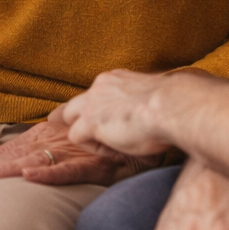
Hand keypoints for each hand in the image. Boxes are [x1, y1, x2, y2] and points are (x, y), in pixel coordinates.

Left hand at [0, 120, 144, 191]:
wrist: (153, 123)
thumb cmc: (121, 137)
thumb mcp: (85, 142)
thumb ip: (64, 148)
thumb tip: (40, 163)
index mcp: (57, 132)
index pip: (17, 148)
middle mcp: (63, 138)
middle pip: (19, 155)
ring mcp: (78, 150)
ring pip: (37, 161)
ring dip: (9, 172)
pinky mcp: (95, 163)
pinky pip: (68, 170)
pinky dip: (48, 174)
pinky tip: (29, 178)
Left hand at [54, 69, 181, 156]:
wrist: (172, 105)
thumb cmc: (174, 105)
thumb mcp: (157, 100)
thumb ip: (148, 104)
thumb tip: (156, 116)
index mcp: (118, 79)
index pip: (98, 92)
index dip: (95, 105)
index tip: (98, 113)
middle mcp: (102, 86)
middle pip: (76, 102)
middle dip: (68, 114)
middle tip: (53, 120)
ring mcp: (93, 103)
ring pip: (71, 119)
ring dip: (82, 134)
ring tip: (93, 145)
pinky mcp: (90, 122)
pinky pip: (78, 137)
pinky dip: (93, 147)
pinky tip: (114, 150)